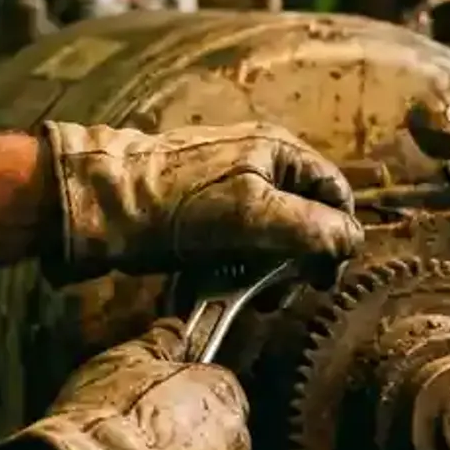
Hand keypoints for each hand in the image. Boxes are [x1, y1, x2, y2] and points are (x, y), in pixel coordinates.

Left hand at [40, 121, 363, 281]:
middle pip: (307, 217)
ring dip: (269, 271)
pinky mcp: (204, 211)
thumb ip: (312, 227)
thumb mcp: (253, 215)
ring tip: (250, 297)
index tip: (322, 276)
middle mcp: (260, 162)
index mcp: (279, 152)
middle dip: (299, 261)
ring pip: (273, 234)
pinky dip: (239, 266)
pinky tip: (223, 284)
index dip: (337, 236)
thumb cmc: (174, 204)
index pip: (335, 194)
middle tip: (279, 295)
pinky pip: (240, 241)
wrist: (96, 204)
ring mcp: (230, 186)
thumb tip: (353, 241)